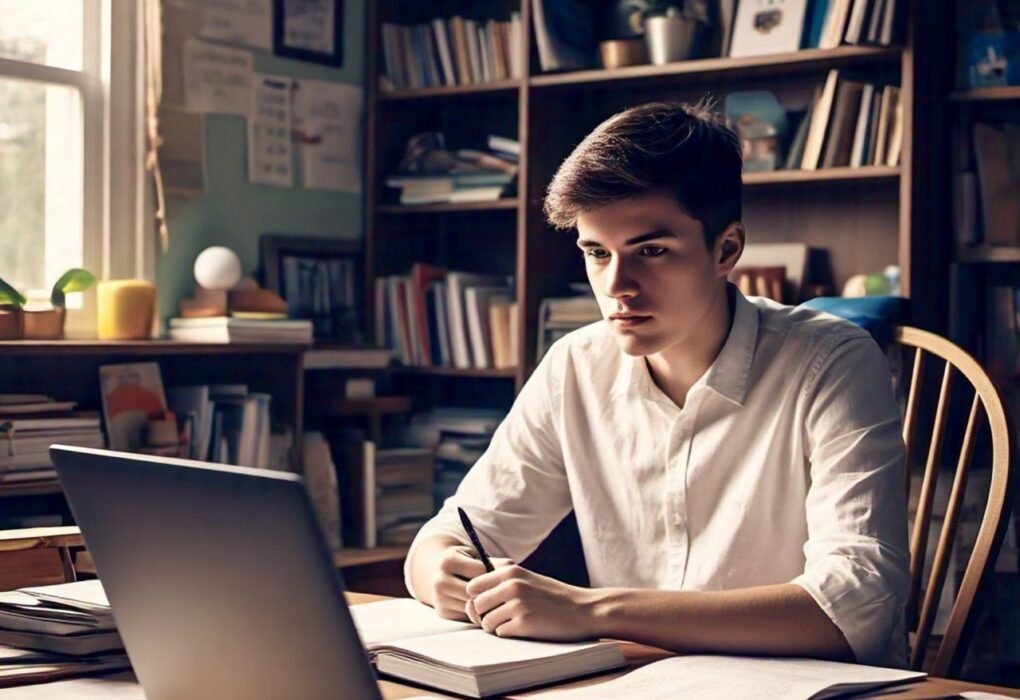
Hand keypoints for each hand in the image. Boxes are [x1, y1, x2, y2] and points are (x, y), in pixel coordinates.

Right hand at [430, 545, 511, 621]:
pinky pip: (467, 616)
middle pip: (474, 591)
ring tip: (492, 598)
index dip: (488, 572)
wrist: (440, 573)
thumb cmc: (465, 563)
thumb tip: (513, 567)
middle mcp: (439, 580)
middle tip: (496, 589)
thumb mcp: (476, 556)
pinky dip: (477, 613)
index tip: (489, 572)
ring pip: (471, 606)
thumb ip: (494, 562)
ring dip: (484, 604)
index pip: (479, 571)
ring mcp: (439, 598)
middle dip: (487, 591)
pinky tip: (481, 606)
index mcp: (448, 561)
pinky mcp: (443, 613)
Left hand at [464, 565, 597, 640]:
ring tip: (513, 624)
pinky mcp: (524, 623)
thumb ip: (502, 583)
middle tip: (499, 619)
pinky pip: (500, 633)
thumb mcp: (527, 579)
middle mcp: (511, 586)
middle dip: (483, 616)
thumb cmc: (554, 596)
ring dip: (496, 627)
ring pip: (486, 622)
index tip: (487, 605)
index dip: (476, 598)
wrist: (584, 609)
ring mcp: (517, 604)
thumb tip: (472, 599)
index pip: (472, 585)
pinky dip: (508, 634)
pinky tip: (523, 629)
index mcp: (510, 572)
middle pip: (475, 606)